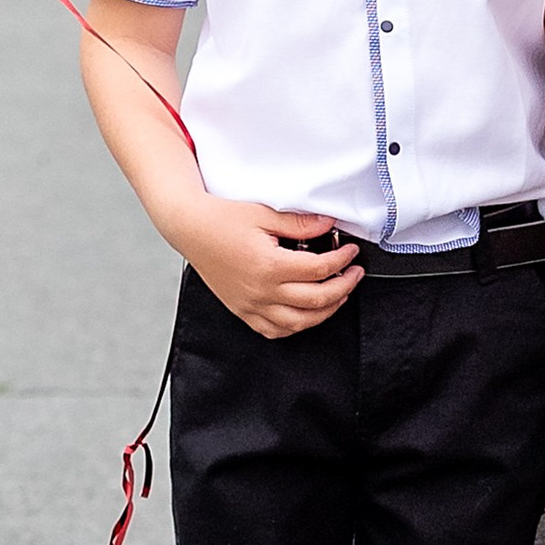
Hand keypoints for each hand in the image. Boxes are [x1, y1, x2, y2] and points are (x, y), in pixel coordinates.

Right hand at [174, 200, 361, 339]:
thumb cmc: (221, 220)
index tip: (350, 252)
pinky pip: (274, 331)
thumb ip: (299, 223)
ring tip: (338, 294)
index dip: (342, 260)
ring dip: (326, 311)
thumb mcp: (264, 213)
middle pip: (316, 300)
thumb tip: (328, 224)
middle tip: (354, 274)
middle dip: (344, 287)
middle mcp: (261, 291)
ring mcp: (251, 305)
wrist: (190, 229)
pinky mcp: (243, 311)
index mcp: (269, 265)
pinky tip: (306, 314)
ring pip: (300, 322)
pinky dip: (296, 326)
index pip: (319, 269)